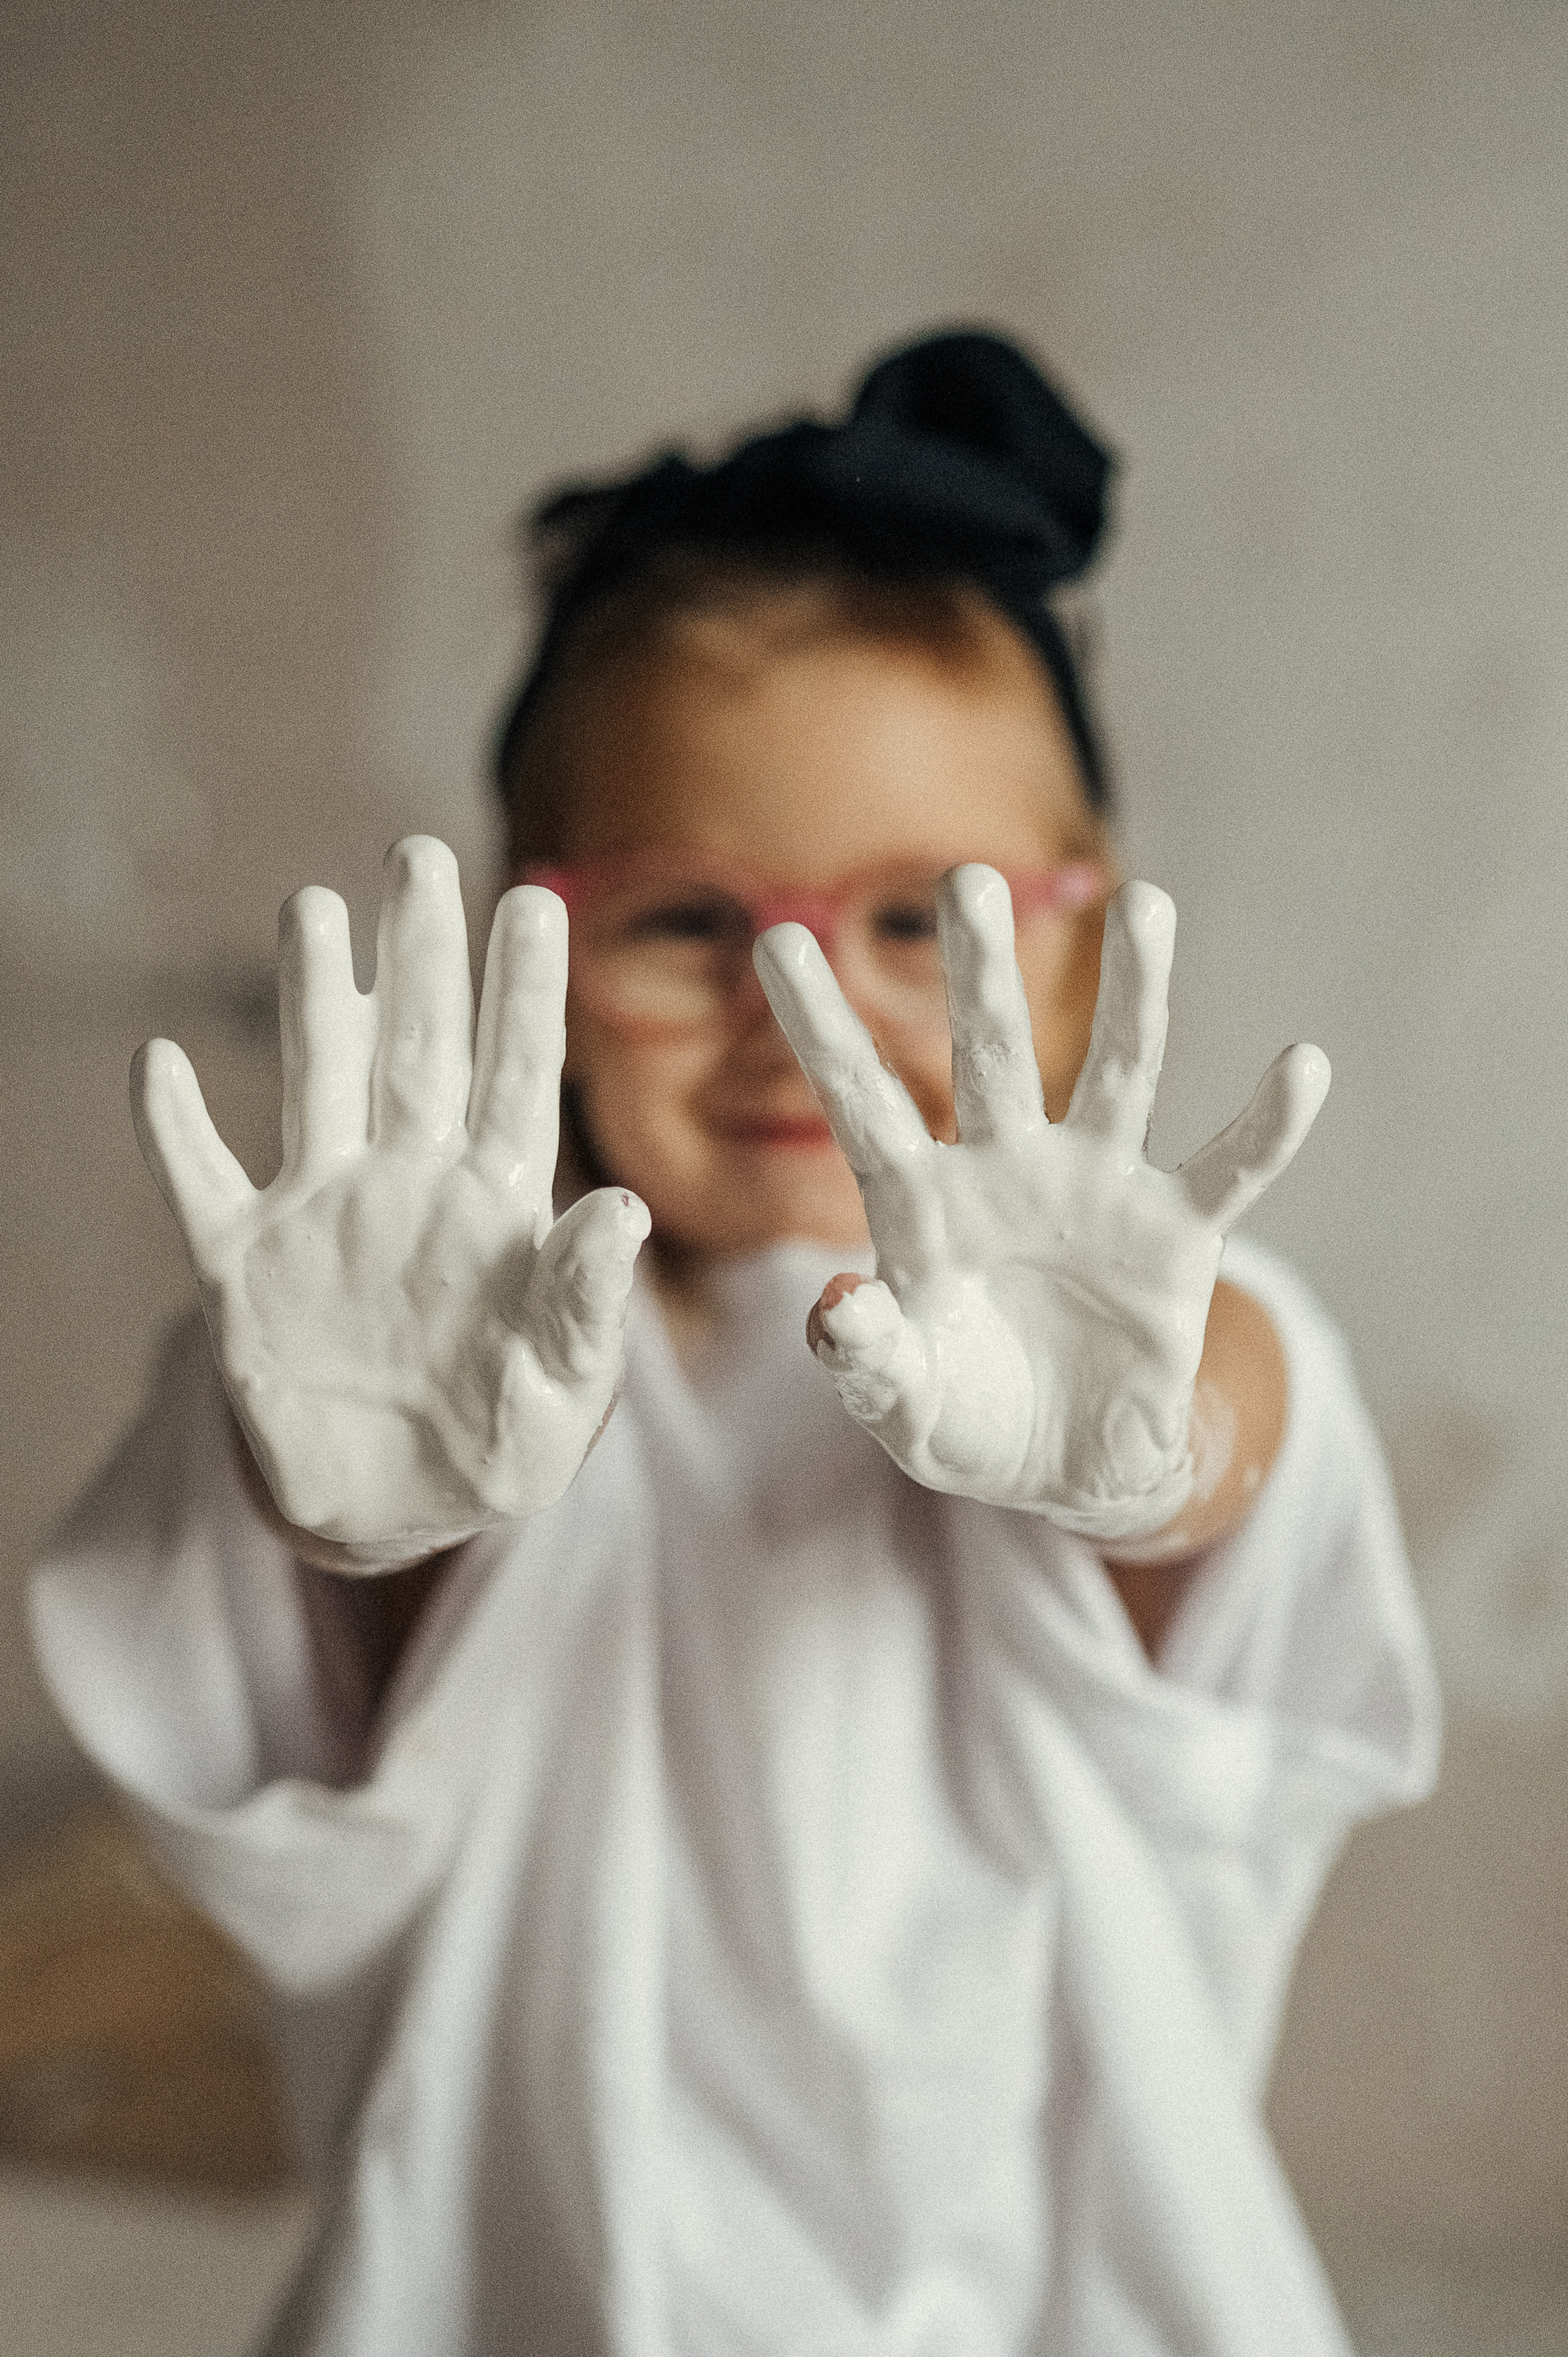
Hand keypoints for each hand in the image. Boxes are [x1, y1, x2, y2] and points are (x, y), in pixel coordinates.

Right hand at [132, 837, 648, 1565]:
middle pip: (417, 1051)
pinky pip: (200, 1184)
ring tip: (312, 906)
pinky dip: (175, 1131)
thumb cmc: (497, 1446)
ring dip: (314, 1001)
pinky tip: (158, 1066)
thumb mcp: (559, 1389)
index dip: (523, 994)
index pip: (517, 1080)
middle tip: (418, 856)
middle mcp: (410, 1187)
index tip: (535, 900)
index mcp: (497, 1208)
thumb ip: (584, 1302)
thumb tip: (622, 1208)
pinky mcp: (244, 1268)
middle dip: (420, 955)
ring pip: (318, 1083)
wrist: (395, 1512)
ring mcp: (323, 1216)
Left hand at [754, 870, 1328, 1540]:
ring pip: (1119, 1074)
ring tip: (1146, 902)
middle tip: (969, 878)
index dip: (822, 1028)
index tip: (774, 941)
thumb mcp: (902, 1404)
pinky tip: (1303, 1064)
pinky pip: (1228, 1170)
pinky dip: (1267, 1126)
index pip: (863, 1103)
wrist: (1064, 1466)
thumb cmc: (965, 1417)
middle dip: (980, 972)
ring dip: (1135, 992)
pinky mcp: (1172, 1234)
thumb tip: (836, 1304)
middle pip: (991, 1057)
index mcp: (921, 1208)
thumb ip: (865, 1357)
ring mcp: (1095, 1191)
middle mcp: (1008, 1172)